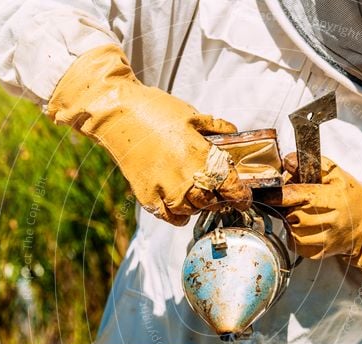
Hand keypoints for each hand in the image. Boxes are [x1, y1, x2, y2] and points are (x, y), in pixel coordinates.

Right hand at [47, 44, 250, 224]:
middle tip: (220, 192)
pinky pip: (168, 216)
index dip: (240, 195)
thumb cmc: (154, 110)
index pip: (230, 186)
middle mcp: (184, 177)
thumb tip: (232, 133)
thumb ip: (216, 128)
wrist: (117, 114)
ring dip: (199, 206)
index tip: (243, 197)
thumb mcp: (192, 114)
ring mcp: (164, 189)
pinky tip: (182, 208)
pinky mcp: (147, 195)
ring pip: (191, 210)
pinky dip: (178, 216)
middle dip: (219, 198)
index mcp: (199, 155)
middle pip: (211, 200)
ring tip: (200, 196)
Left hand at [264, 153, 361, 286]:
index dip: (277, 194)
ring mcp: (324, 239)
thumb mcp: (336, 174)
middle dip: (287, 207)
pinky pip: (295, 245)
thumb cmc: (349, 195)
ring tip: (301, 215)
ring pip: (291, 230)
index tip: (268, 192)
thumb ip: (311, 164)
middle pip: (290, 213)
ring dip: (290, 222)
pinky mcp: (320, 253)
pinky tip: (304, 228)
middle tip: (294, 203)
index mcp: (330, 197)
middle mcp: (328, 220)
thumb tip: (288, 160)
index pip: (294, 195)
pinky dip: (294, 237)